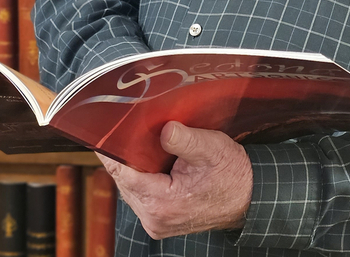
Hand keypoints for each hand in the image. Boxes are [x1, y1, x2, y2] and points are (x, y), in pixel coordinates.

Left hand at [97, 121, 252, 238]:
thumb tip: (164, 129)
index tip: (101, 134)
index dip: (111, 152)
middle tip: (122, 129)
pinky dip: (142, 176)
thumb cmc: (232, 175)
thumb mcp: (212, 149)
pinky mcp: (161, 219)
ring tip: (137, 142)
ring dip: (133, 166)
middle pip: (124, 182)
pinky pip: (141, 194)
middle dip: (124, 156)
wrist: (248, 197)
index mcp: (162, 203)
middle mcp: (154, 217)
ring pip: (131, 188)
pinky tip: (149, 159)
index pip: (124, 175)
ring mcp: (157, 221)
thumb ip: (186, 139)